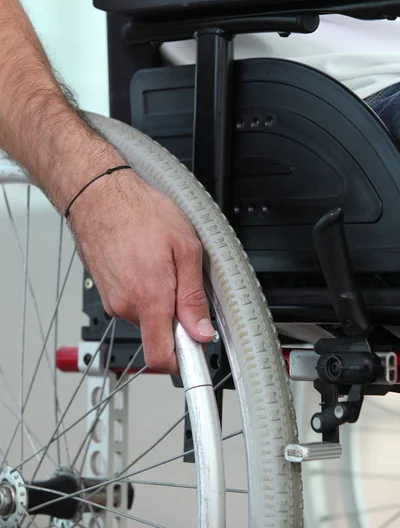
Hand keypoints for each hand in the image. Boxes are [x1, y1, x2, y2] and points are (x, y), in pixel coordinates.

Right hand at [68, 168, 214, 373]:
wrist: (99, 194)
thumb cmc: (140, 212)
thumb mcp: (185, 248)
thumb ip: (193, 296)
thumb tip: (201, 330)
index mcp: (149, 298)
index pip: (162, 357)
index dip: (183, 362)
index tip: (197, 357)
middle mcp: (126, 305)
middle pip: (159, 334)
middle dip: (176, 317)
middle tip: (183, 281)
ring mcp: (112, 299)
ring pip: (146, 315)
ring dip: (160, 298)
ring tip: (163, 263)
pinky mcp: (106, 290)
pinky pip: (132, 301)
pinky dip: (144, 289)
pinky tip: (147, 261)